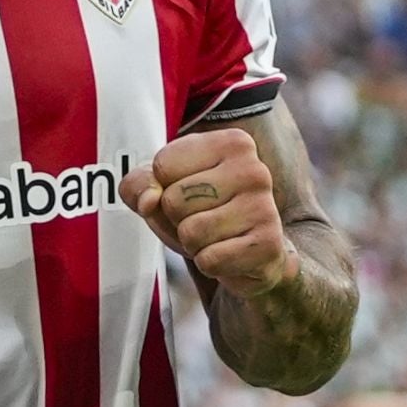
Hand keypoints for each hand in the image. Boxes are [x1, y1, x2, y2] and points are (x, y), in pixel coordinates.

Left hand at [119, 127, 296, 297]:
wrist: (253, 252)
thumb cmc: (205, 211)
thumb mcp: (164, 188)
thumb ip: (138, 184)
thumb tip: (149, 200)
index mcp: (230, 143)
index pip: (163, 166)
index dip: (163, 187)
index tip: (188, 191)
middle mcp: (253, 169)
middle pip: (174, 200)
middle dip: (176, 218)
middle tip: (201, 218)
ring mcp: (264, 207)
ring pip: (191, 232)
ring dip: (192, 243)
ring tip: (214, 236)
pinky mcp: (267, 245)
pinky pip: (209, 260)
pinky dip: (209, 263)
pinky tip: (228, 252)